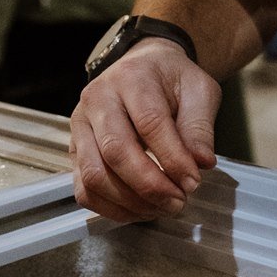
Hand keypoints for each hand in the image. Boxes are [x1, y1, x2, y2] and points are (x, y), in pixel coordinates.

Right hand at [70, 39, 219, 222]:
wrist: (144, 67)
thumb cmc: (172, 80)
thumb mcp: (199, 90)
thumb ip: (200, 126)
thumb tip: (202, 163)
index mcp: (132, 78)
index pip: (149, 123)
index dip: (173, 158)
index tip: (194, 181)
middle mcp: (98, 99)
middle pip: (116, 152)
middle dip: (150, 186)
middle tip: (179, 202)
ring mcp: (80, 125)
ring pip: (95, 175)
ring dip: (131, 202)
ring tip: (162, 207)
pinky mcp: (74, 149)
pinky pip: (84, 189)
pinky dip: (112, 208)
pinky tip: (140, 210)